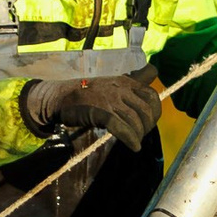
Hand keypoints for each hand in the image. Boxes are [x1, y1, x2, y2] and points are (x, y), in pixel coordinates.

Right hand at [18, 73, 162, 151]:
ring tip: (135, 142)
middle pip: (146, 110)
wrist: (60, 97)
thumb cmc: (88, 92)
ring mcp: (109, 100)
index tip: (148, 122)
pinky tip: (134, 147)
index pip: (152, 96)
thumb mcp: (114, 81)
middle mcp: (120, 88)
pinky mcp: (100, 112)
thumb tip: (154, 69)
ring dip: (138, 135)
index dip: (155, 112)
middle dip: (147, 126)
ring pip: (134, 120)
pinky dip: (130, 139)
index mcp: (125, 81)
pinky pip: (121, 127)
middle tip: (140, 134)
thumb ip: (135, 78)